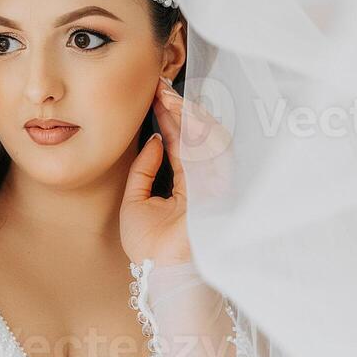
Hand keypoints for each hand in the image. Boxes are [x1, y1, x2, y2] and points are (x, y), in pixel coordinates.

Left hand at [120, 75, 232, 267]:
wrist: (162, 271)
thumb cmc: (150, 246)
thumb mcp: (134, 201)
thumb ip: (143, 169)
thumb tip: (153, 139)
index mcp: (187, 184)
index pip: (179, 142)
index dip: (168, 118)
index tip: (153, 95)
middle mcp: (204, 180)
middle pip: (195, 135)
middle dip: (179, 108)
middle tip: (159, 85)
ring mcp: (214, 182)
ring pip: (208, 138)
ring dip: (189, 114)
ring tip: (168, 96)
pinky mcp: (221, 186)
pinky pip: (215, 151)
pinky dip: (201, 131)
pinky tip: (184, 115)